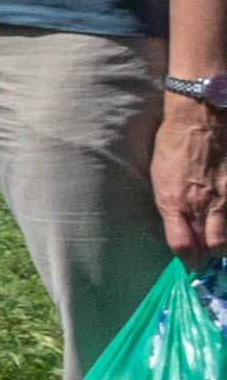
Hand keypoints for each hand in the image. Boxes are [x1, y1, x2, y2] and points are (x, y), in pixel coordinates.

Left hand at [155, 89, 220, 265]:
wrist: (200, 116)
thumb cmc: (173, 144)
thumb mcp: (160, 178)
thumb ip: (171, 208)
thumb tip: (179, 231)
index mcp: (174, 202)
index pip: (183, 247)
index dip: (189, 260)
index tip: (192, 263)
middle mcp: (200, 203)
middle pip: (212, 248)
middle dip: (211, 257)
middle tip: (209, 256)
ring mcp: (225, 197)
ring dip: (224, 244)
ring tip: (220, 243)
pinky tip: (226, 219)